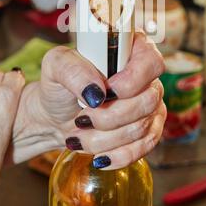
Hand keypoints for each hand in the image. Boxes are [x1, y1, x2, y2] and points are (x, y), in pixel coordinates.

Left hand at [13, 32, 165, 168]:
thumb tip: (96, 92)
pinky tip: (99, 157)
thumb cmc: (58, 84)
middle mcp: (146, 76)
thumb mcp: (56, 66)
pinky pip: (145, 146)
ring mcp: (150, 103)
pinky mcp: (149, 129)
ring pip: (143, 127)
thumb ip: (73, 70)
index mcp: (130, 48)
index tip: (106, 92)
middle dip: (110, 116)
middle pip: (148, 100)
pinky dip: (119, 155)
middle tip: (82, 119)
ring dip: (106, 138)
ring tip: (79, 136)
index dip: (132, 81)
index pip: (151, 61)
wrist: (55, 115)